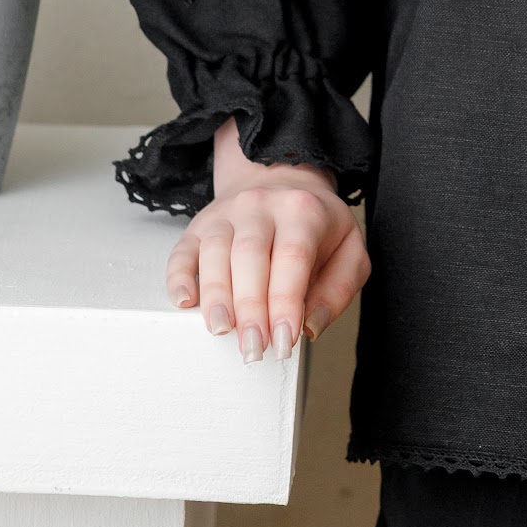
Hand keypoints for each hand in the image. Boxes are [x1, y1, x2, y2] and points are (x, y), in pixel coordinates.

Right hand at [163, 116, 370, 363]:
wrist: (281, 178)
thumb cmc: (315, 224)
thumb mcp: (349, 248)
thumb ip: (339, 288)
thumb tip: (311, 326)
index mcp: (302, 211)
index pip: (293, 258)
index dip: (286, 302)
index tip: (284, 341)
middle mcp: (260, 207)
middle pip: (250, 256)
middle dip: (250, 308)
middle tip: (254, 348)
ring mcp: (226, 215)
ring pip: (215, 253)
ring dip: (216, 296)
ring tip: (222, 331)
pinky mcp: (199, 227)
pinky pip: (182, 251)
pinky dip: (178, 278)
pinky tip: (185, 302)